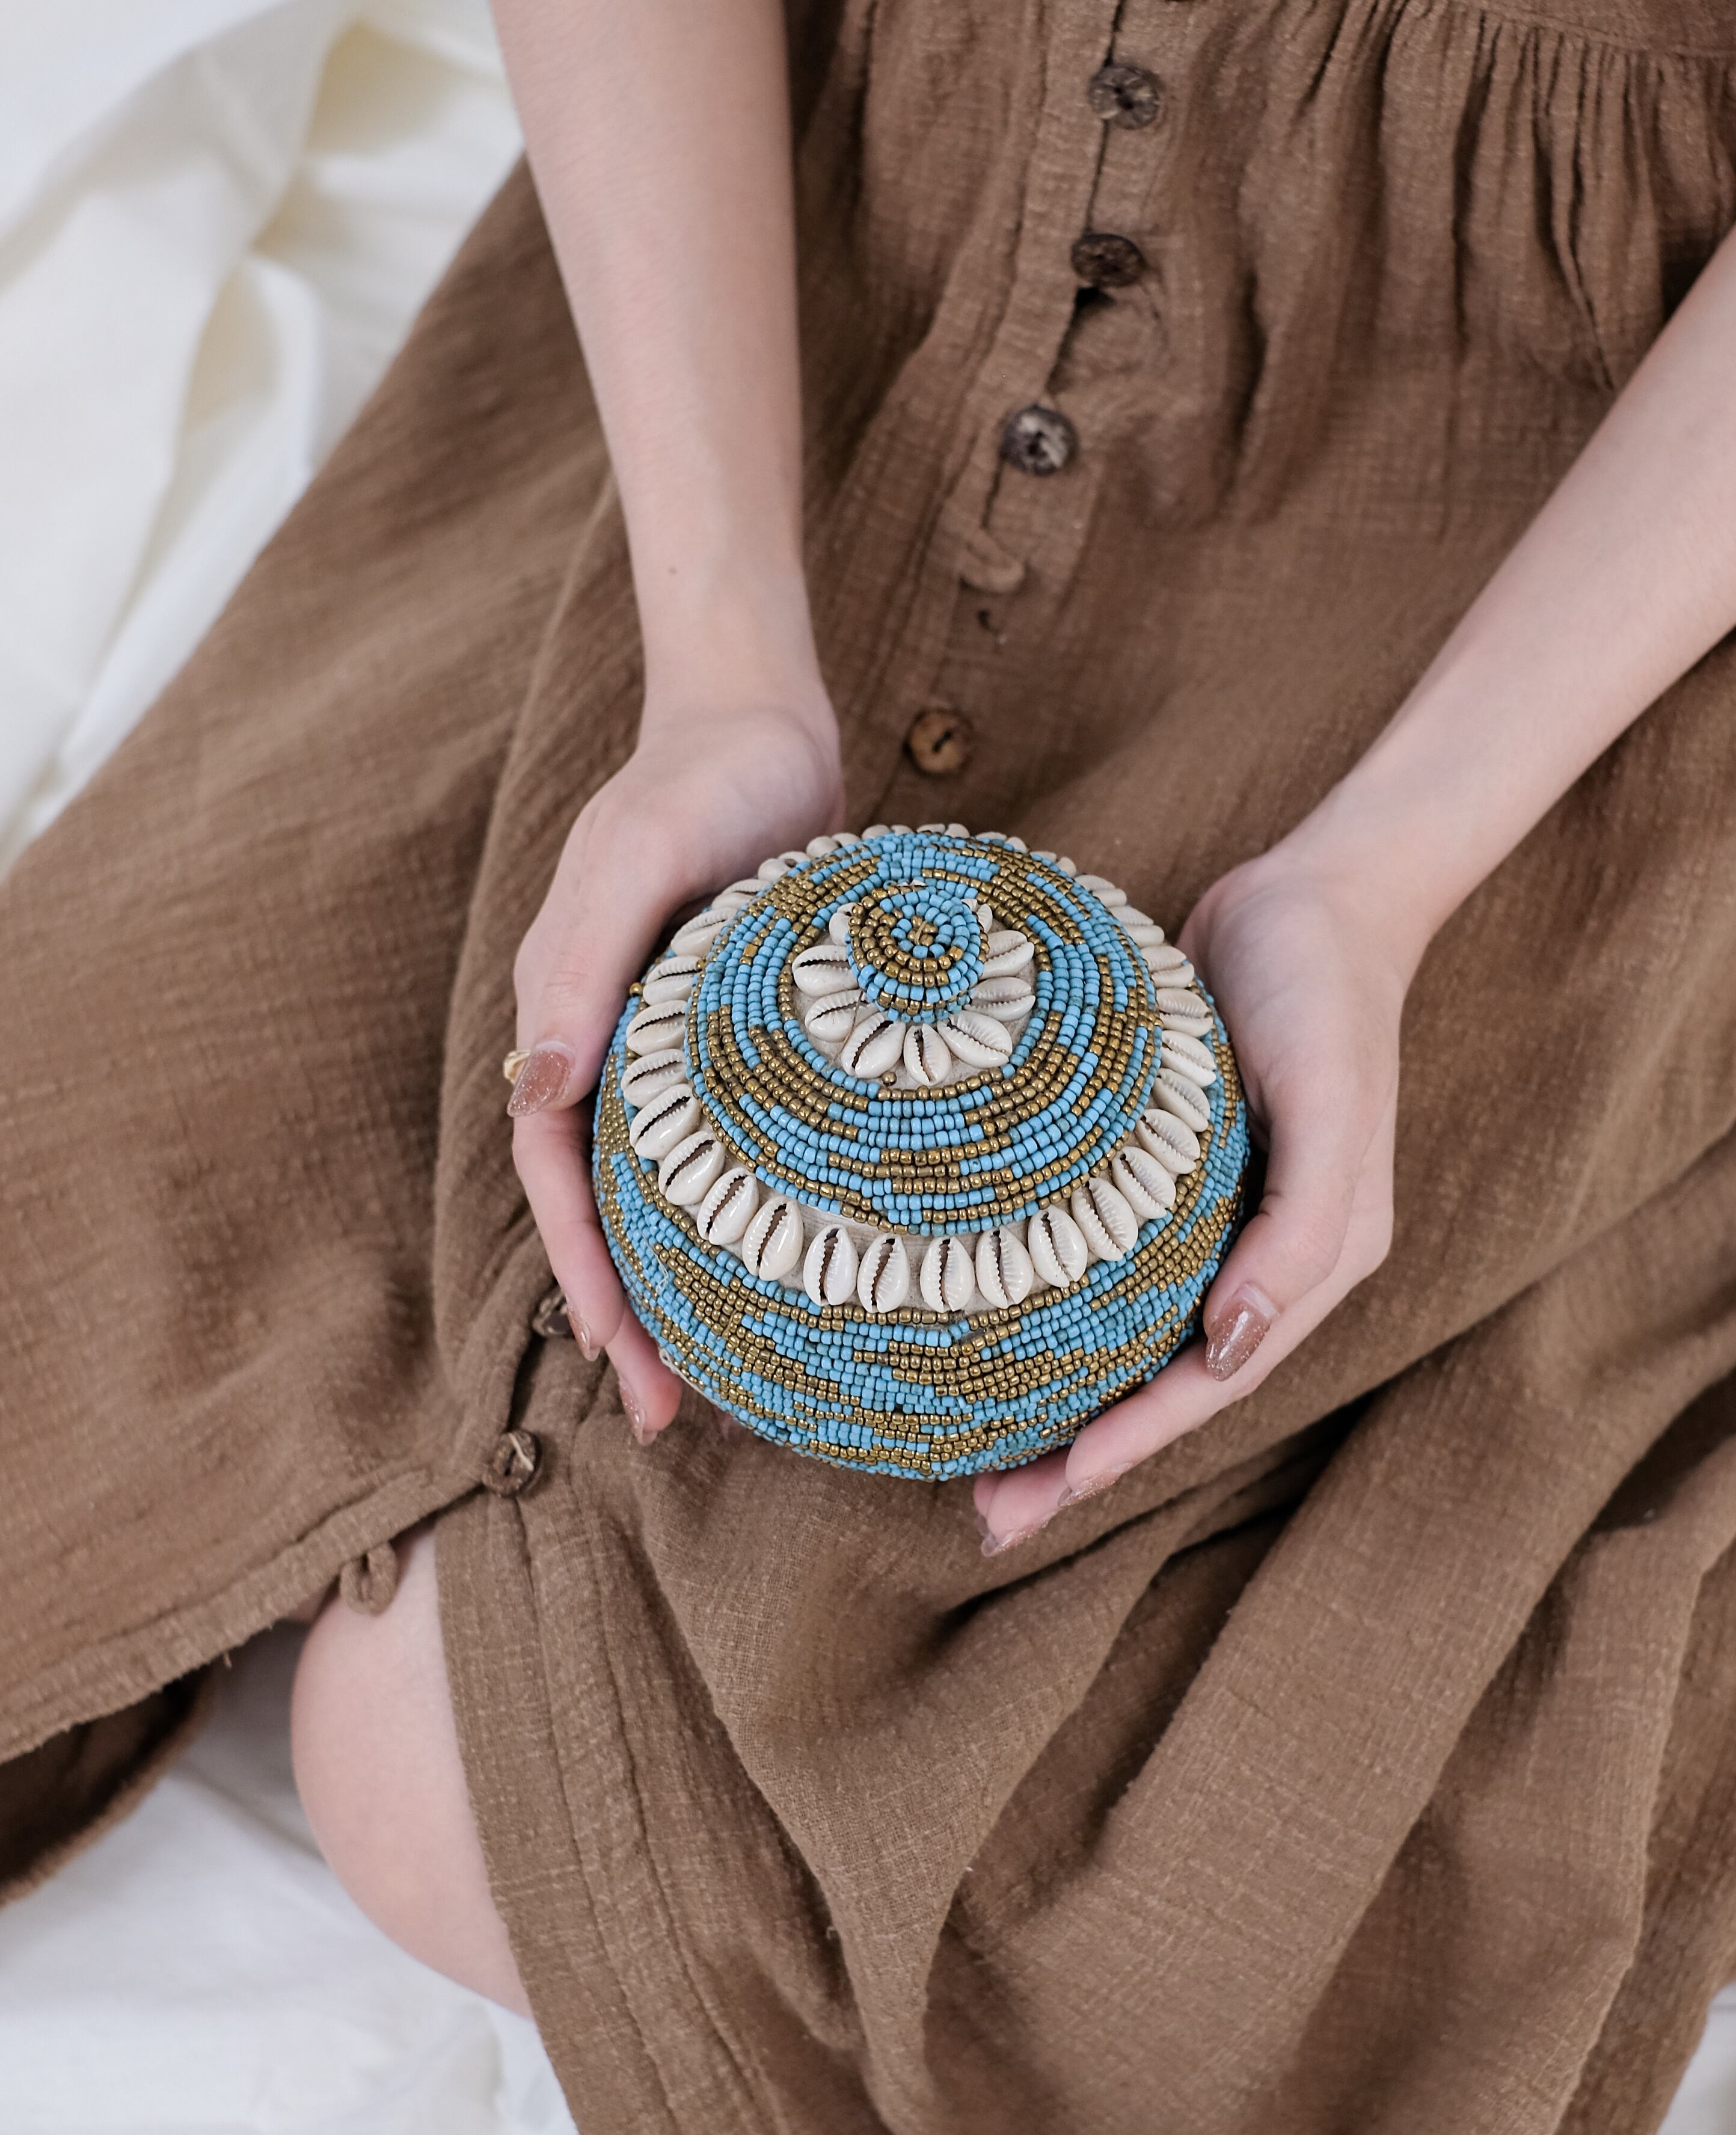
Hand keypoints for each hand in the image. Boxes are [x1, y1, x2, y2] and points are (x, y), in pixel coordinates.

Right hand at [508, 677, 843, 1440]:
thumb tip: (539, 1090)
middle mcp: (609, 1047)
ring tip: (729, 1377)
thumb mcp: (643, 853)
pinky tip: (797, 1271)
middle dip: (627, 1318)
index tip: (623, 1358)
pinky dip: (745, 1218)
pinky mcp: (741, 1044)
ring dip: (684, 1286)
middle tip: (670, 1417)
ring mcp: (673, 1050)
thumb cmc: (704, 776)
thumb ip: (589, 960)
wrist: (763, 717)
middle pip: (605, 1209)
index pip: (555, 1174)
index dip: (584, 1274)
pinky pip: (732, 1151)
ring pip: (664, 1194)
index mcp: (566, 1015)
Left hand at [971, 846, 1408, 1550]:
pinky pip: (1108, 1269)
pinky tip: (988, 1333)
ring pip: (1128, 1337)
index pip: (1213, 1379)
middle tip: (987, 1517)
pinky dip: (1055, 1313)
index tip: (1055, 1489)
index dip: (1135, 1442)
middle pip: (1162, 1382)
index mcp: (1315, 1258)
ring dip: (1059, 1402)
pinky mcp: (1171, 1174)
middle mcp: (1262, 1255)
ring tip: (974, 1460)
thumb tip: (1232, 1345)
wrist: (1312, 890)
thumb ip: (1300, 1225)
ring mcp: (1216, 1219)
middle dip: (1080, 1457)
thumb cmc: (1324, 987)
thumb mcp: (1329, 1095)